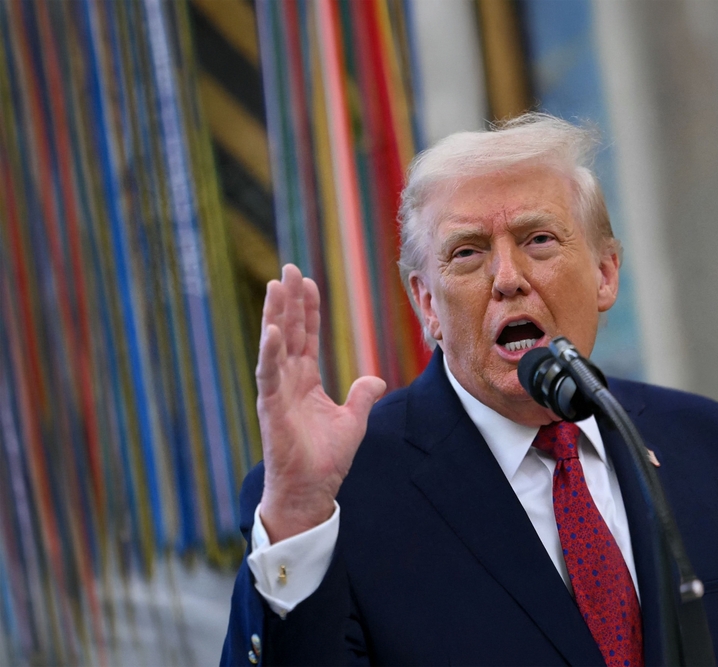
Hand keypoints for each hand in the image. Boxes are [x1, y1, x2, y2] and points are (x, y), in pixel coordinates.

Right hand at [256, 264, 385, 541]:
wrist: (310, 492)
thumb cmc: (325, 460)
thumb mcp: (353, 422)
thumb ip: (362, 397)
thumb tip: (374, 380)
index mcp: (304, 382)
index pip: (305, 337)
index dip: (307, 310)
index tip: (308, 282)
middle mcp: (287, 382)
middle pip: (288, 332)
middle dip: (288, 301)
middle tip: (288, 269)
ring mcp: (277, 393)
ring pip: (275, 346)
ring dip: (275, 316)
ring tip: (276, 286)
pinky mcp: (272, 409)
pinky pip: (269, 375)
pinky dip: (270, 352)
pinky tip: (272, 330)